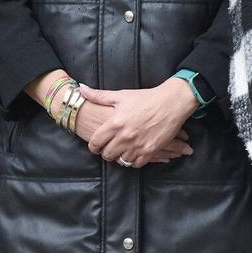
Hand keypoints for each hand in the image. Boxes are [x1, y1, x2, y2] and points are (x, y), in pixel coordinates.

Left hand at [80, 82, 195, 166]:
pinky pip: (137, 164)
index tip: (95, 146)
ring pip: (122, 161)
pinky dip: (134, 161)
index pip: (96, 142)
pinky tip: (133, 154)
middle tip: (108, 150)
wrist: (170, 103)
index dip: (93, 146)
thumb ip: (99, 96)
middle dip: (106, 153)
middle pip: (108, 154)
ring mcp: (138, 145)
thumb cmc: (145, 98)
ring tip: (121, 152)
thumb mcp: (121, 95)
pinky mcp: (150, 150)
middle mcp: (125, 136)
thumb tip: (81, 89)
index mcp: (115, 123)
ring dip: (120, 157)